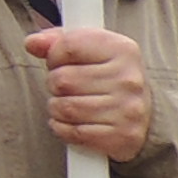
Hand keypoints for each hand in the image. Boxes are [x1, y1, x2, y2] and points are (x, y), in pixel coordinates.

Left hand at [25, 23, 152, 162]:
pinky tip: (70, 122)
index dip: (54, 56)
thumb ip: (58, 41)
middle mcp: (128, 79)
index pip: (68, 46)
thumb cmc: (109, 77)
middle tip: (65, 88)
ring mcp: (127, 109)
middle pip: (62, 79)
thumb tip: (32, 43)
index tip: (59, 62)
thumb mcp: (91, 49)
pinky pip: (74, 133)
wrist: (145, 114)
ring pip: (64, 108)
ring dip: (56, 108)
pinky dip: (63, 129)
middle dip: (54, 84)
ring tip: (68, 104)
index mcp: (123, 50)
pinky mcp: (121, 136)